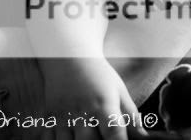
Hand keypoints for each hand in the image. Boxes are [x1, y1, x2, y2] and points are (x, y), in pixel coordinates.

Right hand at [39, 57, 179, 139]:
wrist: (69, 58)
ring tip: (91, 135)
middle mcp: (81, 113)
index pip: (114, 133)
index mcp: (103, 105)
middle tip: (105, 137)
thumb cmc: (99, 75)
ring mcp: (61, 118)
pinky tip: (73, 136)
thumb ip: (130, 115)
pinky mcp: (47, 120)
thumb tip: (143, 136)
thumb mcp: (119, 91)